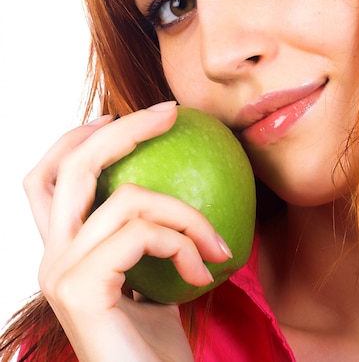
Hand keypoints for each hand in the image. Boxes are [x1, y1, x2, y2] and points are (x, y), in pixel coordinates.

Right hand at [24, 103, 228, 361]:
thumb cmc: (158, 344)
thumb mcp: (155, 273)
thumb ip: (152, 233)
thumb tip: (182, 179)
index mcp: (65, 250)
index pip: (46, 179)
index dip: (74, 139)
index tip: (116, 118)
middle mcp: (51, 257)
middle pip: (69, 168)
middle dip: (122, 131)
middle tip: (169, 113)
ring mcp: (60, 272)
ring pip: (125, 199)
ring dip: (186, 213)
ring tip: (218, 245)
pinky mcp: (78, 288)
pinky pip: (142, 232)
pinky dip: (184, 240)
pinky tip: (203, 271)